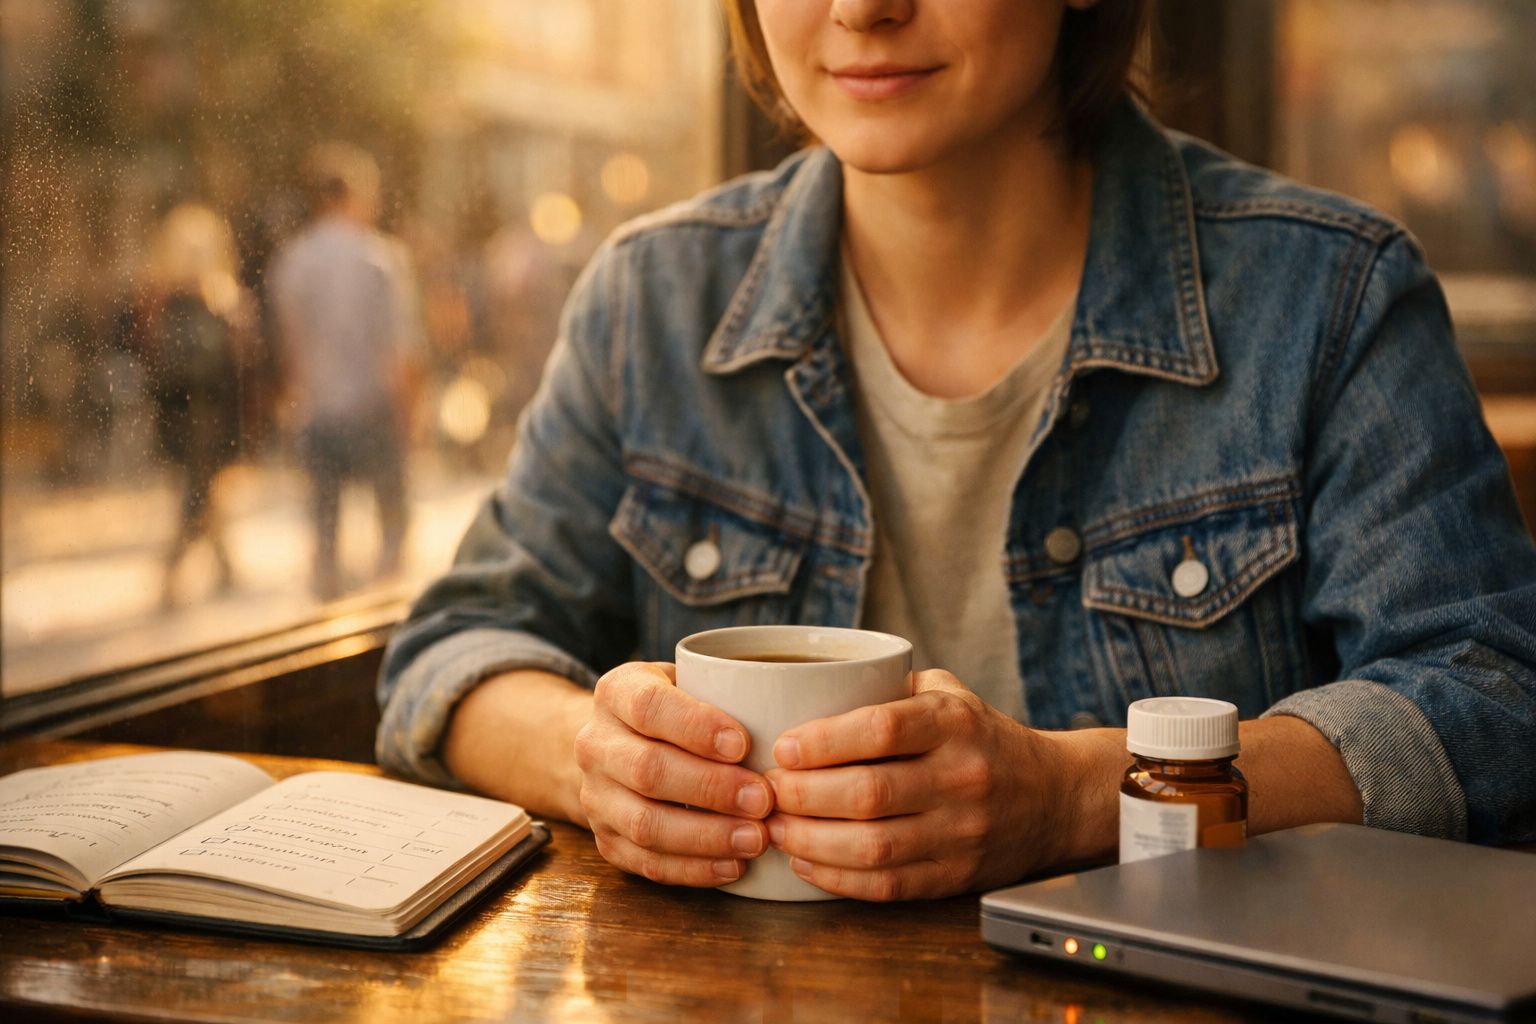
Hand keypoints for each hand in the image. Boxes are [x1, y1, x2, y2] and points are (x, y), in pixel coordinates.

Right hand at [573, 661, 773, 886]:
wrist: (618, 744)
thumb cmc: (676, 709)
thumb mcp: (690, 680)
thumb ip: (726, 693)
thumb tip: (789, 733)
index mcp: (617, 692)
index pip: (649, 706)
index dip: (695, 727)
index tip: (743, 744)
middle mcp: (595, 744)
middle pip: (647, 769)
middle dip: (711, 788)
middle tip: (764, 799)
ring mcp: (595, 796)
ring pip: (644, 823)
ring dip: (706, 836)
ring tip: (756, 838)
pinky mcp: (605, 840)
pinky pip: (645, 863)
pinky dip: (692, 869)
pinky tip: (733, 866)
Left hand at [763, 670, 1081, 900]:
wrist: (1053, 797)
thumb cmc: (980, 738)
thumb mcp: (948, 694)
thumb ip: (887, 687)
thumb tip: (803, 688)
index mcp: (955, 723)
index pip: (881, 729)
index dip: (823, 742)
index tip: (782, 748)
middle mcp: (961, 777)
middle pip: (867, 793)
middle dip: (802, 796)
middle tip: (766, 791)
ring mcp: (961, 832)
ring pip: (872, 847)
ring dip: (810, 842)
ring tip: (777, 829)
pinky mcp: (954, 876)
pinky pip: (886, 885)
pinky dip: (836, 879)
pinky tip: (805, 863)